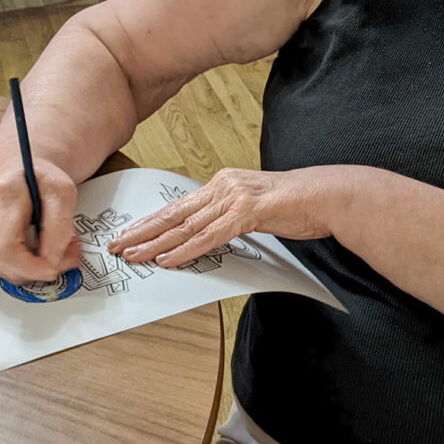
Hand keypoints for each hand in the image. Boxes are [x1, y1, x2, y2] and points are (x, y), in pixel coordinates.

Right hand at [0, 158, 82, 281]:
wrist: (16, 166)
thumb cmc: (39, 177)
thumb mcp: (63, 192)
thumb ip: (61, 227)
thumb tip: (53, 261)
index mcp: (2, 195)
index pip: (5, 247)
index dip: (29, 267)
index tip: (53, 269)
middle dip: (32, 269)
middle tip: (58, 260)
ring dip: (26, 268)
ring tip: (47, 249)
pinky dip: (16, 265)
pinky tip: (29, 249)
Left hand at [106, 167, 341, 268]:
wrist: (326, 196)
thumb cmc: (296, 204)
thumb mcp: (255, 208)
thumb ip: (231, 215)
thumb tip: (211, 231)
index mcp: (223, 183)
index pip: (178, 206)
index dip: (150, 222)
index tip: (129, 234)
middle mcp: (223, 186)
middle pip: (174, 214)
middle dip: (142, 232)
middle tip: (117, 245)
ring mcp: (234, 198)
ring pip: (186, 226)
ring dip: (156, 244)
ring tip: (134, 256)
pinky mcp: (248, 213)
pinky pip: (210, 236)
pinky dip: (186, 250)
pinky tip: (168, 260)